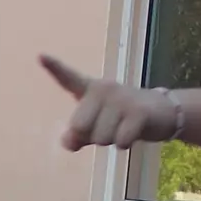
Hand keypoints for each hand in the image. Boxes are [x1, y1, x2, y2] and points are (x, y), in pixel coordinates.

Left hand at [40, 55, 175, 150]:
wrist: (160, 114)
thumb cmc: (121, 120)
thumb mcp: (95, 128)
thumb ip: (77, 136)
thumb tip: (68, 142)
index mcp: (90, 90)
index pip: (68, 78)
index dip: (55, 68)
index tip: (40, 56)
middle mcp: (103, 89)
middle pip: (80, 128)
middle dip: (91, 137)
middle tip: (108, 127)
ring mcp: (121, 98)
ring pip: (101, 138)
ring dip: (111, 141)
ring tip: (122, 128)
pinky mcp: (138, 112)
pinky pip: (120, 141)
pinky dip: (124, 144)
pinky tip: (132, 133)